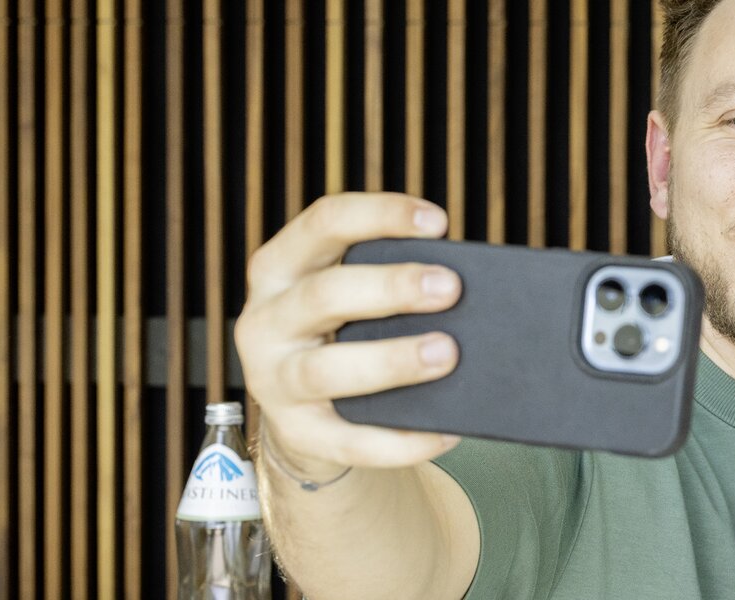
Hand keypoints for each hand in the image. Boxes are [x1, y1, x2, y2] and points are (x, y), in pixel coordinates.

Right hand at [234, 193, 465, 478]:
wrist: (306, 415)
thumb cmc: (345, 335)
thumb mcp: (350, 298)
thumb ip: (388, 284)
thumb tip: (468, 291)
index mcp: (281, 267)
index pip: (324, 222)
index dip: (380, 215)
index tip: (439, 223)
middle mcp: (266, 319)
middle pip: (325, 294)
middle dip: (391, 288)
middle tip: (451, 288)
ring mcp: (273, 380)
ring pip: (326, 370)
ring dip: (391, 360)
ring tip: (447, 354)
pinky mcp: (297, 434)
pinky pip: (350, 441)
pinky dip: (401, 440)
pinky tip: (448, 432)